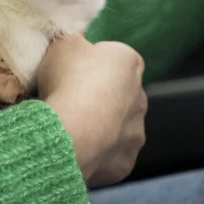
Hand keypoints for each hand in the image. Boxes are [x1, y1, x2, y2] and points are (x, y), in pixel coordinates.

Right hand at [37, 35, 146, 187]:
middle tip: (70, 102)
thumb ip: (75, 40)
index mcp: (129, 62)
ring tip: (72, 130)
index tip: (71, 73)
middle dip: (99, 97)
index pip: (113, 58)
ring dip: (101, 128)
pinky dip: (97, 155)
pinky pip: (110, 156)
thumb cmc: (67, 82)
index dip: (90, 65)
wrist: (70, 132)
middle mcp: (140, 96)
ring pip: (118, 127)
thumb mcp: (63, 44)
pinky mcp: (126, 163)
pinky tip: (76, 150)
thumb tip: (78, 43)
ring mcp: (136, 132)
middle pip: (118, 93)